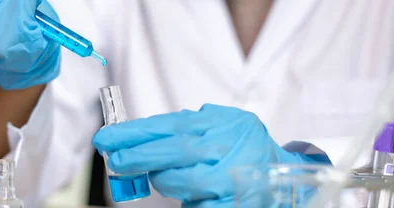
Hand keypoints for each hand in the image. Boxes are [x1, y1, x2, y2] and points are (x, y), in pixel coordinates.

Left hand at [92, 104, 329, 206]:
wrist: (285, 174)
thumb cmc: (242, 146)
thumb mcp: (222, 123)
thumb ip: (189, 125)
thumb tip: (141, 133)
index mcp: (223, 124)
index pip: (172, 125)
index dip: (136, 133)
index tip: (107, 138)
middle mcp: (230, 148)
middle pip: (175, 151)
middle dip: (139, 156)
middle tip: (115, 159)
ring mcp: (235, 178)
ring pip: (184, 182)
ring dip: (163, 180)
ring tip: (157, 176)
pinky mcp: (236, 205)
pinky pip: (198, 205)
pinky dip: (186, 200)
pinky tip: (186, 192)